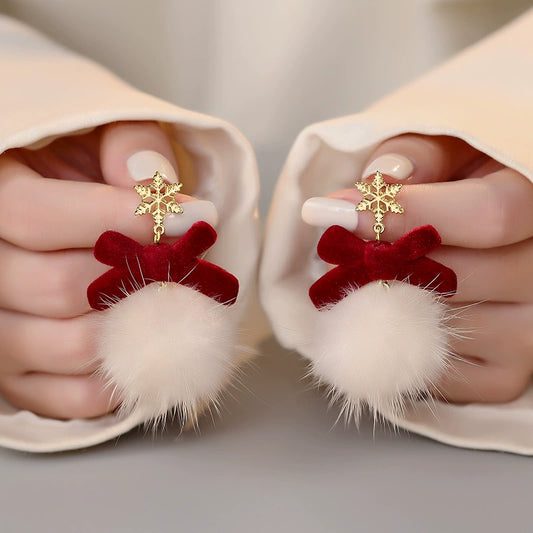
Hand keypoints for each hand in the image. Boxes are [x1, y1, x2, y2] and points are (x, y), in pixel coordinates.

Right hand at [0, 121, 213, 418]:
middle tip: (193, 261)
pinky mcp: (24, 380)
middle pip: (59, 287)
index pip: (33, 215)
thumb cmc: (94, 175)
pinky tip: (150, 342)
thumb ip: (128, 145)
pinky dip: (125, 378)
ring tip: (177, 298)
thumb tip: (151, 184)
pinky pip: (75, 398)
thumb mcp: (106, 139)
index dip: (120, 218)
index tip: (197, 216)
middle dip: (143, 275)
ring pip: (71, 347)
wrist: (79, 222)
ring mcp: (0, 334)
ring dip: (141, 325)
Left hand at [304, 133, 532, 403]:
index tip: (334, 211)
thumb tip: (376, 182)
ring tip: (358, 284)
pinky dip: (401, 351)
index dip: (404, 214)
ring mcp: (532, 331)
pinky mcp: (509, 374)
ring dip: (383, 307)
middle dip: (380, 266)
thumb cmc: (458, 183)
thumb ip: (417, 155)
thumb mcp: (446, 148)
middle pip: (458, 278)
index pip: (487, 216)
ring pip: (444, 328)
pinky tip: (389, 319)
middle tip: (336, 254)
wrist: (482, 240)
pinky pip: (444, 378)